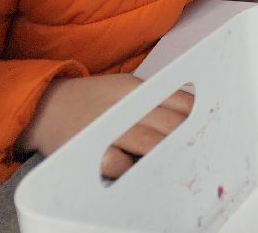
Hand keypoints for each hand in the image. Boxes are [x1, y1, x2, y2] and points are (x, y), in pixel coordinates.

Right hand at [16, 74, 193, 178]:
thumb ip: (155, 100)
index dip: (198, 116)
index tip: (212, 126)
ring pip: (151, 144)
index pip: (179, 101)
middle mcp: (124, 106)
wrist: (45, 107)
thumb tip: (192, 113)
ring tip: (181, 162)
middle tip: (202, 149)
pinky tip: (141, 170)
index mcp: (135, 89)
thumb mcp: (125, 89)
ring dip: (169, 154)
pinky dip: (134, 169)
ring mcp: (108, 128)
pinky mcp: (91, 152)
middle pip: (170, 124)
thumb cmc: (91, 101)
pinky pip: (121, 164)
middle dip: (189, 138)